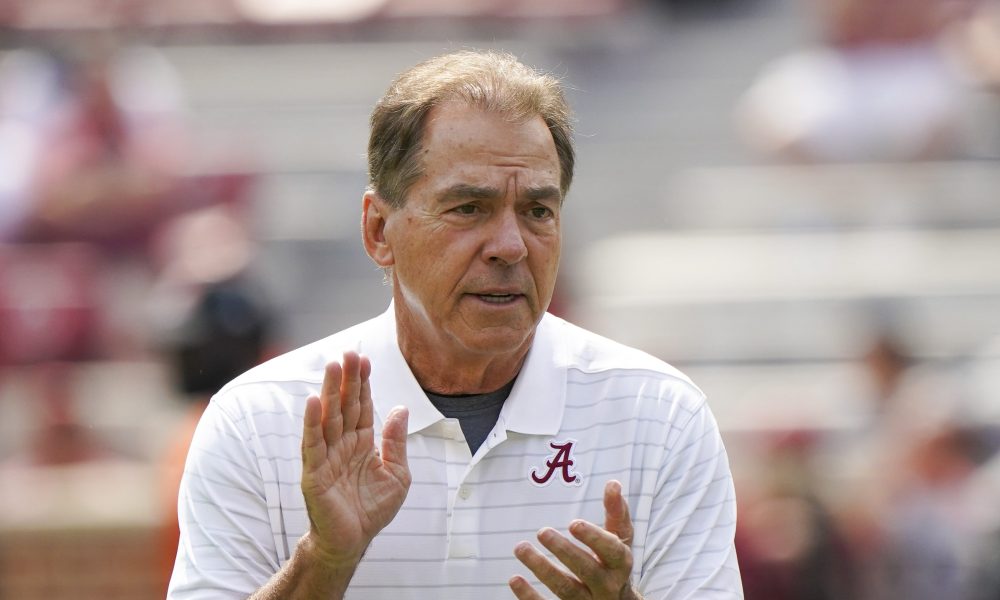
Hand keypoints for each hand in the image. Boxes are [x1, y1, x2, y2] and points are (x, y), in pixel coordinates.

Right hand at [300, 351, 410, 566]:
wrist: (352, 541)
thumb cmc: (372, 509)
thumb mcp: (397, 474)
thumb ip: (396, 442)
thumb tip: (400, 408)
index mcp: (361, 442)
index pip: (361, 406)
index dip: (363, 383)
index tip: (365, 359)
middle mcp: (342, 444)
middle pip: (344, 405)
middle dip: (347, 379)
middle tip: (349, 352)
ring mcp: (326, 456)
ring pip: (328, 418)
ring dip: (329, 392)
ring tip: (332, 367)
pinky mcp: (314, 473)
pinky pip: (312, 444)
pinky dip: (312, 422)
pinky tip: (313, 401)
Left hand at [509, 480, 639, 599]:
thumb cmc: (612, 561)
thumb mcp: (619, 538)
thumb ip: (616, 512)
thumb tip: (613, 483)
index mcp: (620, 564)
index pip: (612, 551)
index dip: (594, 538)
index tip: (573, 523)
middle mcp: (607, 586)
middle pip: (587, 570)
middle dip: (564, 551)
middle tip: (542, 532)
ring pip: (566, 590)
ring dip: (542, 569)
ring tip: (521, 548)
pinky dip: (531, 597)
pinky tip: (514, 579)